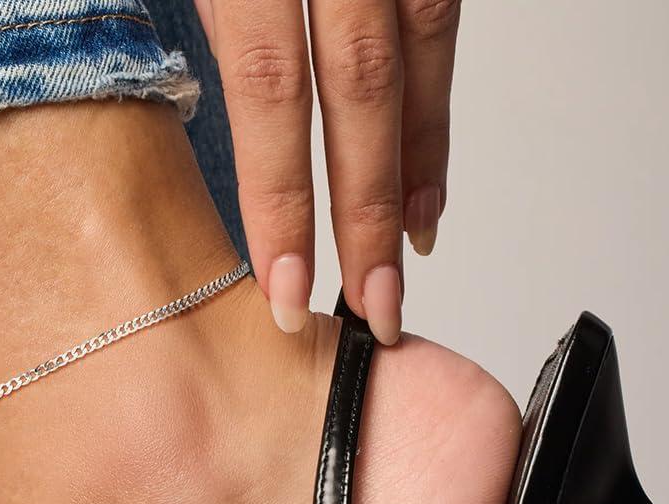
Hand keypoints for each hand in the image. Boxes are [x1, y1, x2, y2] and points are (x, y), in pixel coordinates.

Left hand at [195, 0, 459, 342]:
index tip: (287, 292)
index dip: (282, 202)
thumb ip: (228, 35)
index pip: (268, 92)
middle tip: (371, 306)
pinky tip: (425, 182)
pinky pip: (439, 32)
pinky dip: (434, 117)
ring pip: (414, 68)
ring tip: (407, 257)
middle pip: (357, 94)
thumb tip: (252, 127)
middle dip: (366, 216)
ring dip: (415, 175)